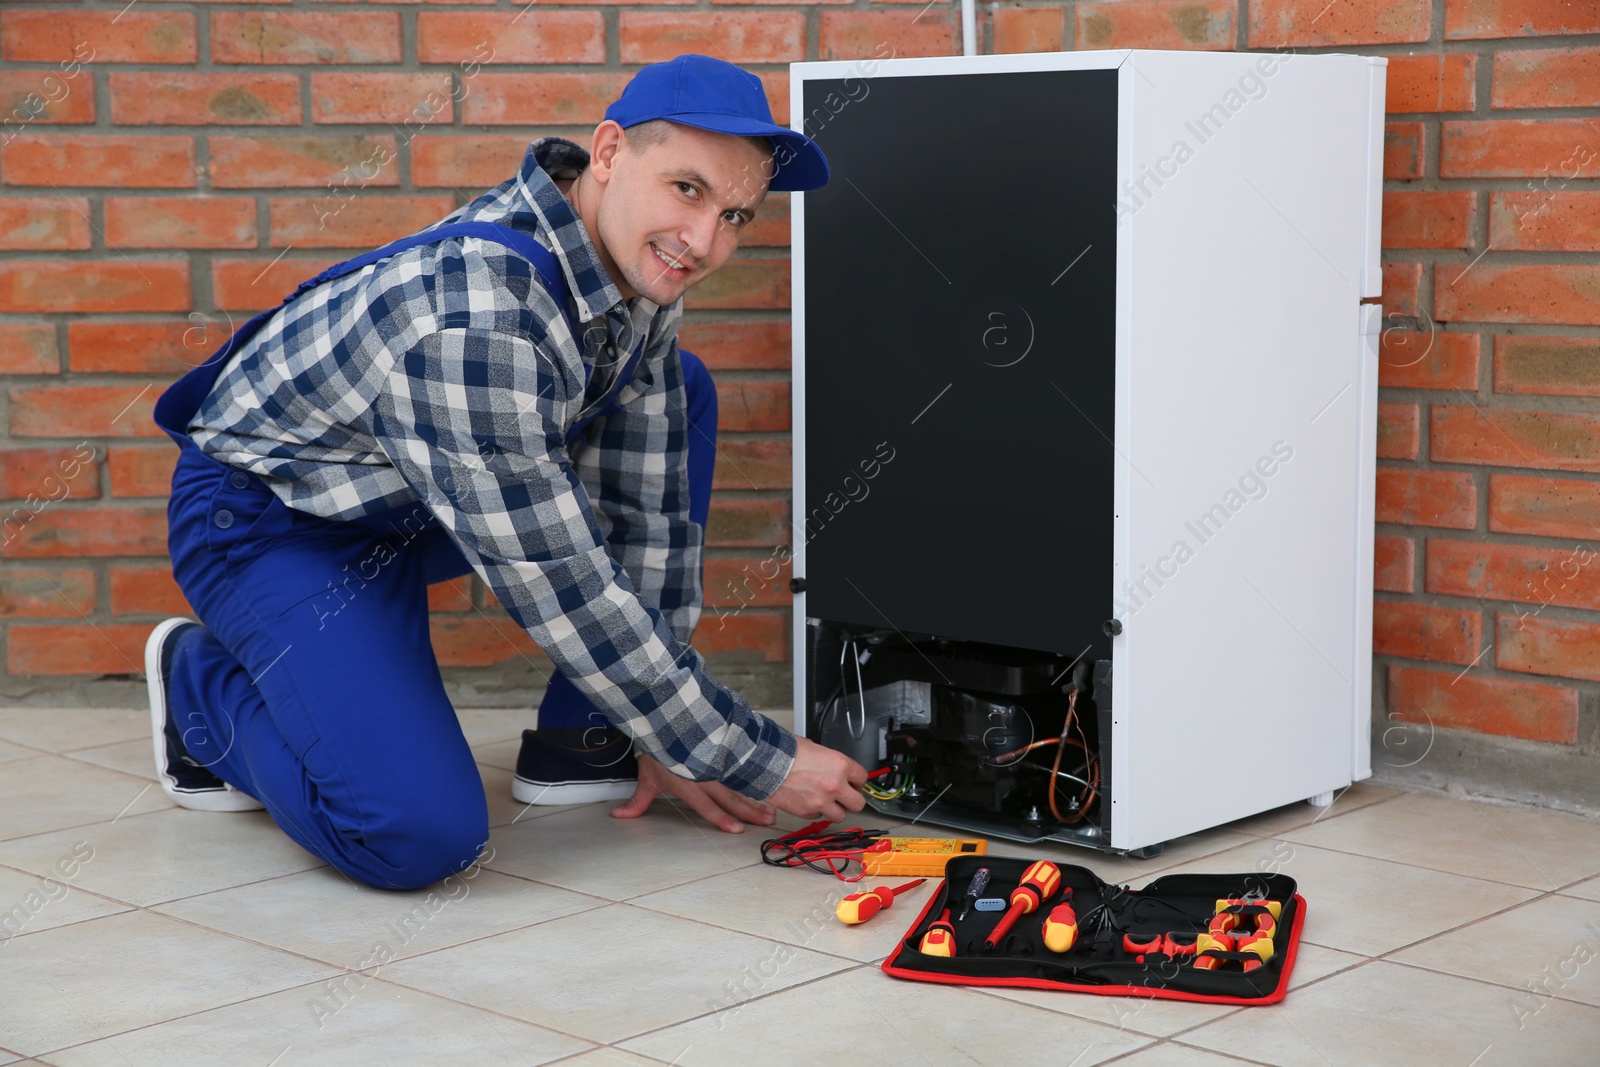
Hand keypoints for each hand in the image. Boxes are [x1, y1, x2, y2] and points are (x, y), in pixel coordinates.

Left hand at [612, 753, 777, 833]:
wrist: (663, 715)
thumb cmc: (657, 746)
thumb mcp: (646, 776)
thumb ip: (637, 801)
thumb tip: (619, 815)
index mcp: (688, 783)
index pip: (707, 805)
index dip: (721, 818)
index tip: (736, 829)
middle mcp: (706, 774)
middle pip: (731, 797)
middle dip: (750, 810)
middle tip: (767, 821)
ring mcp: (717, 763)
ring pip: (740, 783)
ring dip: (757, 797)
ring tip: (771, 808)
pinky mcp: (722, 753)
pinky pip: (741, 766)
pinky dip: (756, 776)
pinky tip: (770, 782)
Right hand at [764, 736, 868, 823]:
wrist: (766, 764)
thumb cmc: (787, 753)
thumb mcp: (815, 748)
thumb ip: (829, 761)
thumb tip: (834, 767)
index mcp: (840, 765)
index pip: (862, 778)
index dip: (857, 780)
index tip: (853, 782)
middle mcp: (835, 786)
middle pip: (858, 803)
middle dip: (852, 799)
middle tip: (846, 796)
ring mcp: (822, 802)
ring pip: (840, 816)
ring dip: (835, 809)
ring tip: (827, 802)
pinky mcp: (807, 813)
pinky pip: (818, 817)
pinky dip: (816, 811)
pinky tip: (809, 801)